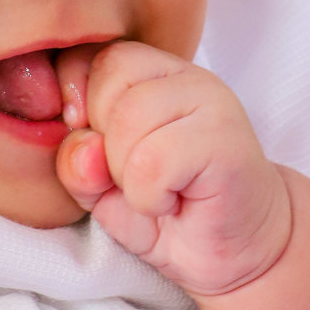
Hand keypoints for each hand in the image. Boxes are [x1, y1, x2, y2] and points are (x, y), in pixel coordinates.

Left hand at [54, 41, 292, 296]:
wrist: (234, 251)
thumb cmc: (167, 209)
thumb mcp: (99, 188)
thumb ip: (75, 162)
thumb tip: (82, 145)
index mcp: (152, 72)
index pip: (91, 58)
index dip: (79, 107)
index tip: (99, 150)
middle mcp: (184, 76)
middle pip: (106, 90)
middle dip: (105, 149)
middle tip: (139, 178)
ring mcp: (211, 101)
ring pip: (127, 124)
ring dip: (128, 177)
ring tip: (159, 191)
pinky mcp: (224, 140)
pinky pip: (152, 163)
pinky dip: (149, 197)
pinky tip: (173, 203)